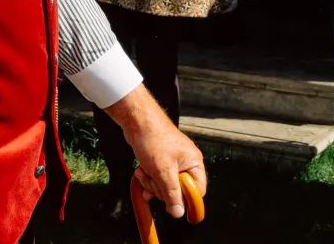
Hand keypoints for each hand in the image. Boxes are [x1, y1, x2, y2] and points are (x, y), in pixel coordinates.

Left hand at [107, 87, 205, 218]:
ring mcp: (173, 161)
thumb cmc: (153, 139)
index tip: (172, 205)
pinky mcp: (161, 160)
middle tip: (152, 180)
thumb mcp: (163, 171)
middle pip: (179, 190)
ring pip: (165, 185)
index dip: (185, 200)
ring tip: (142, 173)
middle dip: (161, 189)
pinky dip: (148, 177)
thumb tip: (179, 213)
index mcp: (194, 163)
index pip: (197, 191)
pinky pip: (157, 177)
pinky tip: (140, 172)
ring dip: (152, 183)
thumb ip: (172, 193)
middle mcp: (186, 162)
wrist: (136, 120)